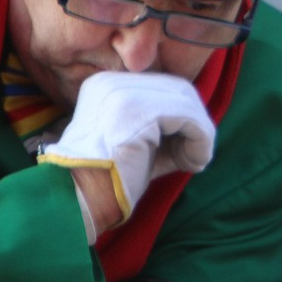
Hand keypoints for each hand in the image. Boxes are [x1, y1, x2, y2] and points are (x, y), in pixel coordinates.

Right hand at [39, 71, 215, 232]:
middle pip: (178, 89)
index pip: (163, 87)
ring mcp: (122, 91)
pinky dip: (199, 141)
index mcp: (107, 85)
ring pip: (186, 101)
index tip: (186, 149)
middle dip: (196, 122)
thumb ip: (164, 128)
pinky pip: (186, 118)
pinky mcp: (135, 110)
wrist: (79, 200)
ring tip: (195, 162)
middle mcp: (112, 81)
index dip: (184, 117)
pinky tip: (193, 163)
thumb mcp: (140, 143)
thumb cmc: (110, 179)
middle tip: (195, 155)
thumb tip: (202, 128)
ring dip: (200, 135)